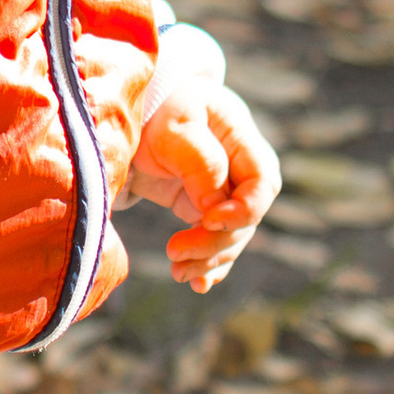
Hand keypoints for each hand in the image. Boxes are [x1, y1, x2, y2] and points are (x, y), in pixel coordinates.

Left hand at [127, 82, 278, 293]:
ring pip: (231, 233)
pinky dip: (208, 262)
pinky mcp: (200, 204)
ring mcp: (221, 187)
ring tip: (178, 272)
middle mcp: (238, 165)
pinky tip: (198, 284)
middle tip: (175, 253)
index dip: (243, 209)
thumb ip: (199, 160)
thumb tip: (212, 207)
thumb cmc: (154, 109)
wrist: (129, 112)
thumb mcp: (173, 125)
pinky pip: (214, 238)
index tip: (207, 219)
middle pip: (247, 216)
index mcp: (240, 136)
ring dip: (209, 257)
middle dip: (217, 241)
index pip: (263, 182)